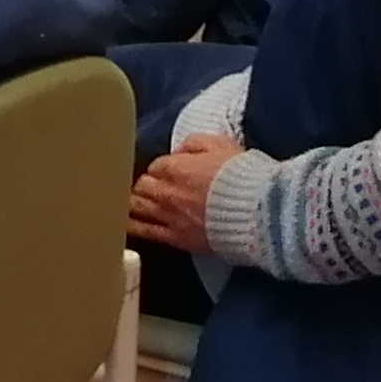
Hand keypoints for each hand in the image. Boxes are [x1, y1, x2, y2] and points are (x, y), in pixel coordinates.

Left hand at [129, 138, 244, 253]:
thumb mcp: (221, 144)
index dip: (161, 169)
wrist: (256, 211)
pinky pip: (146, 233)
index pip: (155, 166)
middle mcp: (165, 192)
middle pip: (141, 186)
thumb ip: (194, 143)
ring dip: (132, 204)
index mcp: (174, 167)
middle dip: (144, 186)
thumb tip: (179, 150)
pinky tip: (124, 227)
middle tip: (150, 189)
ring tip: (130, 205)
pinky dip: (132, 228)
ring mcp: (168, 217)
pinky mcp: (175, 238)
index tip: (168, 172)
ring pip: (136, 208)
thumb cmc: (242, 175)